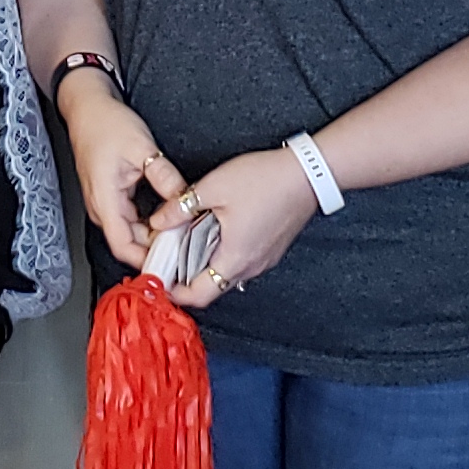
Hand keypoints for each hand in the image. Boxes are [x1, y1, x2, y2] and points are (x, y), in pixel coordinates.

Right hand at [53, 75, 185, 269]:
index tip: (171, 264)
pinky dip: (150, 222)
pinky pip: (132, 219)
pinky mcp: (112, 197)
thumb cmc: (105, 124)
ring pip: (132, 232)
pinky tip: (169, 217)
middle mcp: (101, 207)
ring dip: (155, 234)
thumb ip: (163, 176)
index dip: (146, 260)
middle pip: (130, 243)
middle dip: (157, 248)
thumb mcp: (141, 147)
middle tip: (186, 246)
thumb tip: (184, 198)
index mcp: (104, 200)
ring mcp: (105, 203)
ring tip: (182, 232)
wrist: (87, 108)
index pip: (123, 247)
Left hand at [150, 147, 320, 305]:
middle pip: (211, 285)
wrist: (308, 173)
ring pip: (226, 272)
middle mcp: (251, 266)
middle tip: (168, 255)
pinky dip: (222, 251)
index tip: (160, 279)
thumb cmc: (267, 180)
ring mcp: (264, 258)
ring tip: (188, 238)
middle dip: (186, 274)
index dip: (175, 292)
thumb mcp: (213, 187)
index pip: (199, 295)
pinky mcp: (271, 248)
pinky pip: (240, 259)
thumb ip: (180, 208)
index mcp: (235, 258)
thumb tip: (159, 221)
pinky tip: (214, 229)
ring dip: (204, 261)